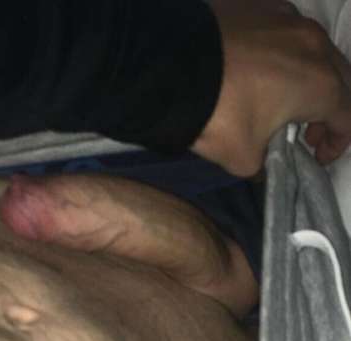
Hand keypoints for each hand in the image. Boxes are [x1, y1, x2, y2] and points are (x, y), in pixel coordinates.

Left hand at [191, 0, 350, 175]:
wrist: (167, 65)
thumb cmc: (215, 115)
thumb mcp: (243, 159)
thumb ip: (264, 165)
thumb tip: (261, 163)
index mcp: (320, 84)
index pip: (347, 117)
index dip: (337, 143)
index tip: (318, 157)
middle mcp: (314, 45)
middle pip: (340, 80)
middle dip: (329, 110)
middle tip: (306, 134)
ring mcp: (288, 19)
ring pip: (316, 51)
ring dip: (309, 80)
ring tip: (284, 103)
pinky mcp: (261, 5)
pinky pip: (287, 32)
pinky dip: (285, 56)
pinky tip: (262, 72)